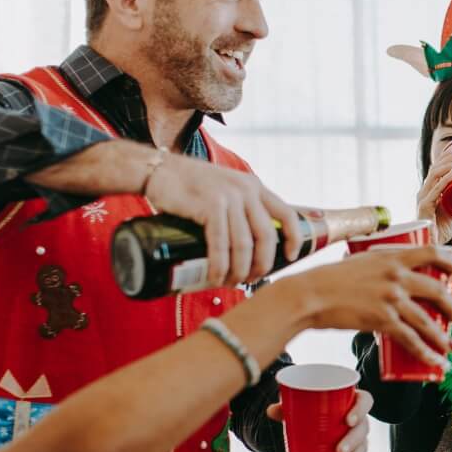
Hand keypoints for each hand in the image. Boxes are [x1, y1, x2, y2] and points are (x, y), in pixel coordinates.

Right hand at [135, 153, 304, 285]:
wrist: (157, 170)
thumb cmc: (186, 185)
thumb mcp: (222, 187)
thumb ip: (237, 205)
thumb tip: (244, 242)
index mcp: (253, 186)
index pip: (287, 213)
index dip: (293, 239)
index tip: (289, 257)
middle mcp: (246, 190)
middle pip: (266, 236)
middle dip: (261, 264)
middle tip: (250, 279)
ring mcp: (229, 197)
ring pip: (244, 244)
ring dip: (239, 270)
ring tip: (229, 282)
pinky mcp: (210, 206)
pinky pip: (221, 243)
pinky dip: (219, 265)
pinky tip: (215, 277)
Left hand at [267, 389, 375, 451]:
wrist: (314, 422)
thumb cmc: (310, 409)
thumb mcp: (299, 407)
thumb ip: (286, 407)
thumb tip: (271, 411)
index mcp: (351, 401)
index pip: (365, 401)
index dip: (360, 410)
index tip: (348, 421)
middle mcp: (360, 420)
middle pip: (363, 430)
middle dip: (353, 442)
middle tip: (338, 451)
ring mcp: (359, 437)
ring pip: (361, 450)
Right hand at [280, 245, 451, 364]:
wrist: (308, 295)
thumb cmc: (326, 279)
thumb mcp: (358, 262)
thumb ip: (377, 266)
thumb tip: (387, 275)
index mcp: (390, 257)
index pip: (433, 253)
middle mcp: (395, 276)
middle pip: (438, 291)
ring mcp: (390, 299)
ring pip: (428, 320)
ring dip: (444, 336)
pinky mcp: (382, 320)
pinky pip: (411, 339)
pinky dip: (426, 352)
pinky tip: (435, 360)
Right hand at [415, 146, 451, 243]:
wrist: (433, 245)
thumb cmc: (442, 230)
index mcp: (429, 191)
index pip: (436, 169)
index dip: (446, 157)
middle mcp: (424, 193)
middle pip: (435, 169)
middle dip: (449, 157)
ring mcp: (423, 199)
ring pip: (434, 175)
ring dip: (449, 164)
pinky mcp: (424, 207)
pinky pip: (435, 190)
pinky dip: (445, 180)